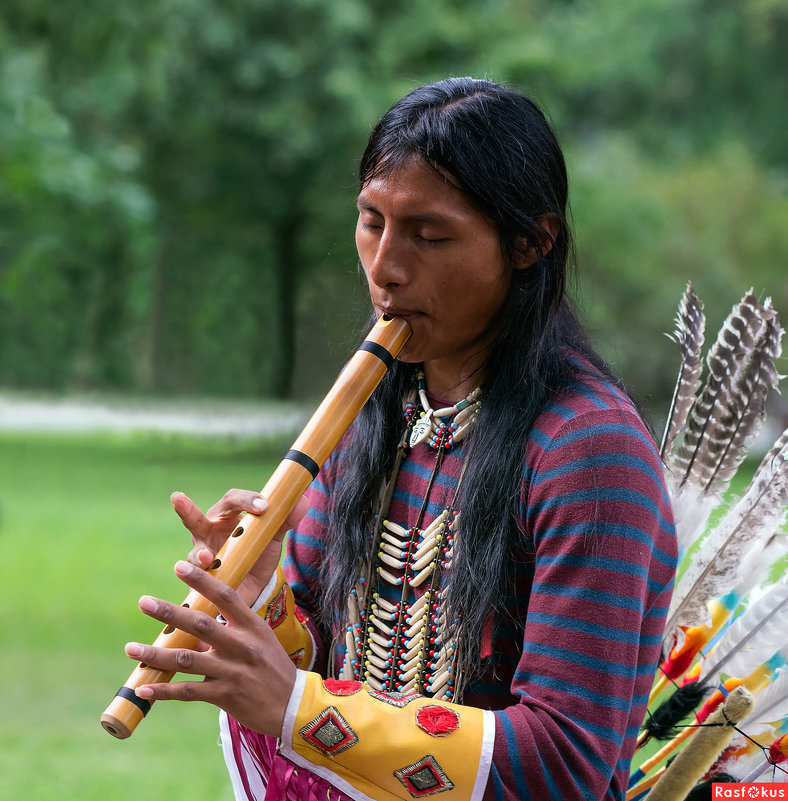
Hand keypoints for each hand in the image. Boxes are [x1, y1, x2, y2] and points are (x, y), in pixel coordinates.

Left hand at [125, 560, 296, 736]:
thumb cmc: (272, 666)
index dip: (202, 580)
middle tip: (144, 602)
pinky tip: (144, 689)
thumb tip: (195, 623)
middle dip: (169, 613)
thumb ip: (230, 629)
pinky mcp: (226, 696)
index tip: (179, 566)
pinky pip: (189, 692)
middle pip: (200, 624)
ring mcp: (233, 671)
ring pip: (187, 659)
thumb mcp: (259, 639)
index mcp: (252, 625)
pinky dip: (164, 691)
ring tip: (130, 648)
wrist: (292, 705)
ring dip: (155, 654)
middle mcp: (242, 645)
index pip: (225, 595)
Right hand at [171, 489, 308, 604]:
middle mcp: (209, 531)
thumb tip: (303, 500)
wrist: (255, 588)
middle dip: (185, 508)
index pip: (233, 499)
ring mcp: (201, 554)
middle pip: (196, 517)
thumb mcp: (272, 537)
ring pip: (194, 550)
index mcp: (228, 515)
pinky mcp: (200, 578)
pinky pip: (196, 578)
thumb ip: (284, 519)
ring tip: (205, 558)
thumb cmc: (258, 553)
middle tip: (177, 497)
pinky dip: (200, 580)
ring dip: (198, 553)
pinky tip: (204, 582)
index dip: (247, 500)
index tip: (265, 506)